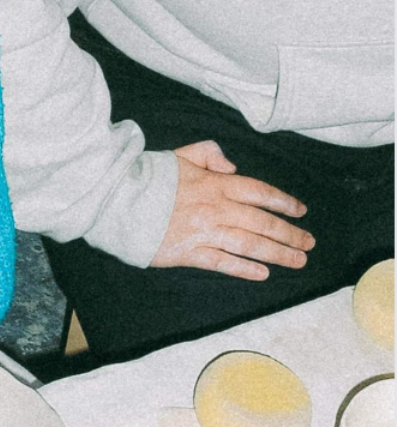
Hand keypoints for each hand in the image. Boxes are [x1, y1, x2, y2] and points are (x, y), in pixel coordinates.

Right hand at [151, 141, 313, 278]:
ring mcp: (204, 232)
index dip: (283, 202)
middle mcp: (215, 209)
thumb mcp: (180, 154)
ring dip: (277, 253)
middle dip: (290, 233)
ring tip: (297, 261)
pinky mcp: (188, 253)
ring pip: (250, 244)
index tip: (300, 211)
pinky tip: (262, 273)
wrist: (118, 201)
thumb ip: (209, 153)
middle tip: (309, 242)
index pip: (259, 192)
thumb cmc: (148, 178)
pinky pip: (223, 263)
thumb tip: (232, 166)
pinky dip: (244, 269)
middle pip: (262, 222)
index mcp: (215, 184)